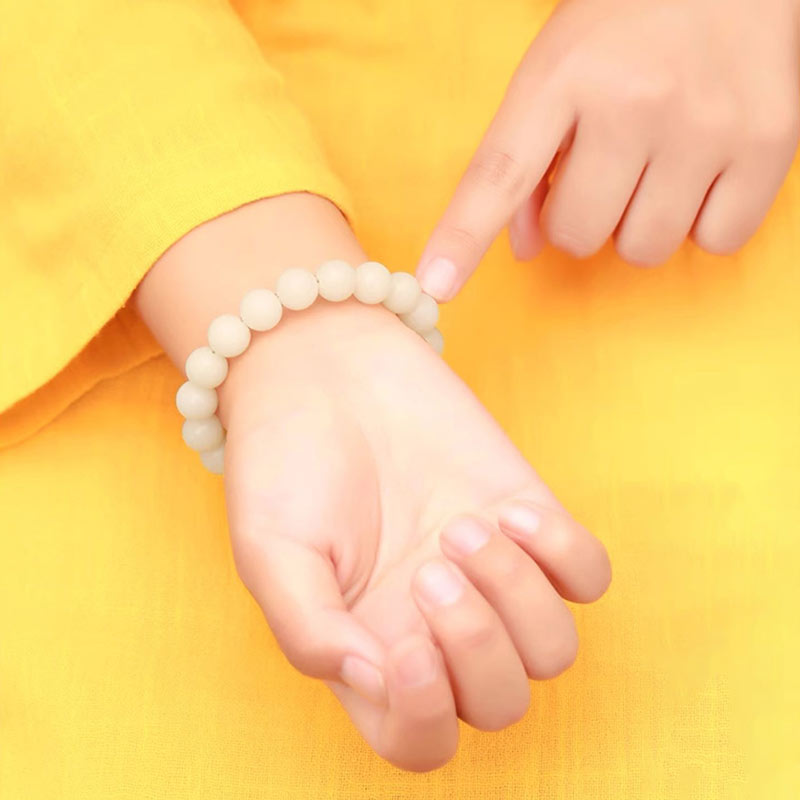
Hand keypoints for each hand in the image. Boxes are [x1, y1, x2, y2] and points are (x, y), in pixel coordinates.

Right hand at [219, 298, 610, 770]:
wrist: (326, 369)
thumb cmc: (286, 461)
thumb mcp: (270, 551)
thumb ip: (311, 632)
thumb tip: (380, 682)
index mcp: (370, 647)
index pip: (421, 740)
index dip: (424, 717)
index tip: (404, 646)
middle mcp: (436, 623)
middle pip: (500, 702)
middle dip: (477, 648)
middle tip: (430, 569)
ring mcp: (488, 573)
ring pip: (554, 648)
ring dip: (517, 594)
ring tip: (463, 527)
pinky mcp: (524, 517)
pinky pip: (588, 573)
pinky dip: (562, 553)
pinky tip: (506, 510)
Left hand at [417, 0, 799, 299]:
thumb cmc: (624, 31)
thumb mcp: (554, 75)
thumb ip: (525, 161)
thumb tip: (525, 250)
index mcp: (563, 77)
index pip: (500, 174)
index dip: (463, 238)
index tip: (435, 285)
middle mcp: (635, 101)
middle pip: (578, 236)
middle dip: (579, 221)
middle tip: (602, 174)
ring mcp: (706, 125)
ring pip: (642, 249)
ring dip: (637, 227)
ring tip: (652, 172)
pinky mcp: (769, 144)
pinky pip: (714, 241)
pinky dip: (700, 224)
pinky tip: (698, 178)